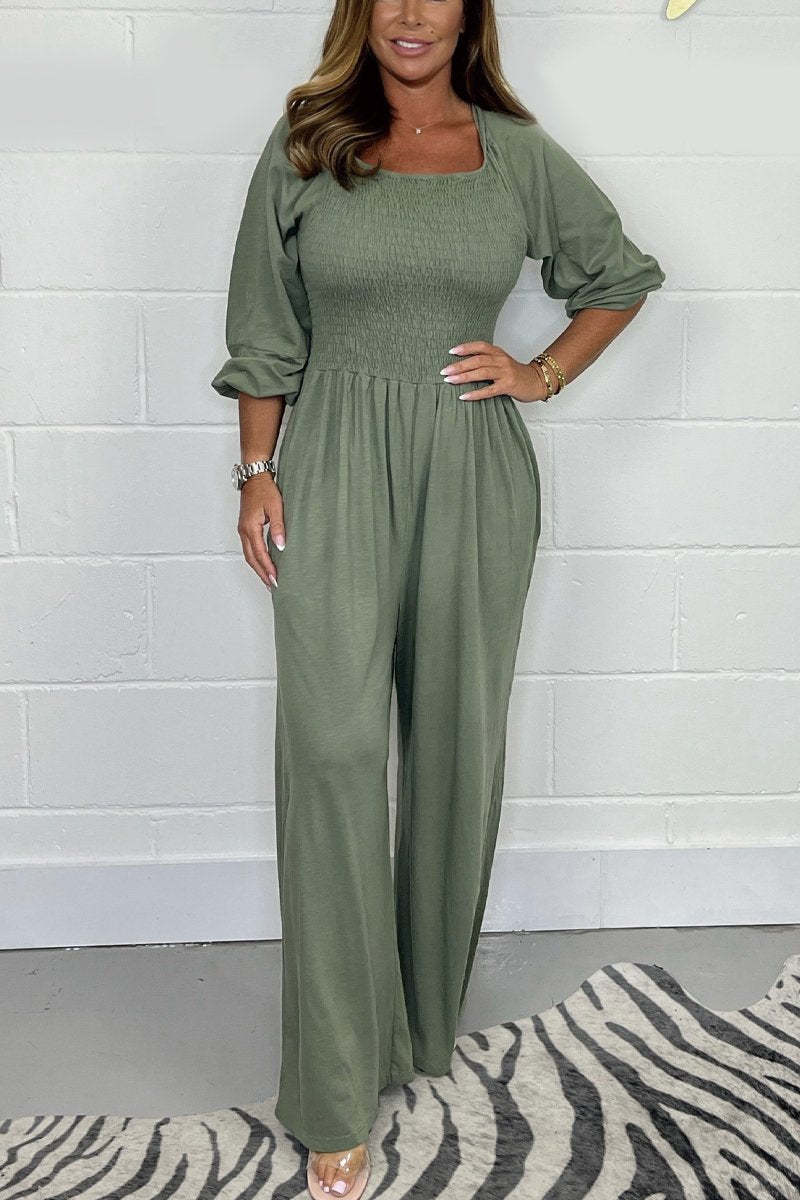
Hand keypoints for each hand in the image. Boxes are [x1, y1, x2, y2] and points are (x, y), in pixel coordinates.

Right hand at [237, 473, 285, 589]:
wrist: (254, 477)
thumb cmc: (265, 489)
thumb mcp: (276, 507)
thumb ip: (278, 527)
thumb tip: (280, 546)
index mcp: (250, 527)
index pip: (260, 554)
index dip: (267, 568)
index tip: (275, 579)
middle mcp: (243, 531)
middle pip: (251, 559)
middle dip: (261, 573)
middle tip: (271, 585)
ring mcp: (243, 530)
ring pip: (248, 555)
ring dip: (258, 568)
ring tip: (268, 579)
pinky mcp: (245, 528)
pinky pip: (249, 548)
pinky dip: (255, 559)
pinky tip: (263, 563)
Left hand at [441, 342, 547, 402]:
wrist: (536, 381)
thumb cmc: (515, 374)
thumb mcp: (501, 362)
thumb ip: (486, 361)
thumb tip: (463, 365)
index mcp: (498, 353)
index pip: (480, 346)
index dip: (465, 348)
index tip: (451, 352)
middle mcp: (501, 360)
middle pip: (477, 360)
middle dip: (459, 365)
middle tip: (444, 371)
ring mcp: (505, 373)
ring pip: (481, 372)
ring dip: (463, 377)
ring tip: (450, 381)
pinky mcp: (508, 386)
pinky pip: (488, 390)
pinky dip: (475, 393)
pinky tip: (463, 396)